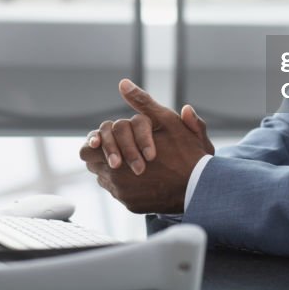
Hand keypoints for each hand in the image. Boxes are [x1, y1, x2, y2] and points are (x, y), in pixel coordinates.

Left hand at [79, 79, 213, 212]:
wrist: (199, 187)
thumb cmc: (185, 152)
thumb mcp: (166, 120)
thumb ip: (142, 102)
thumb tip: (123, 84)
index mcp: (119, 155)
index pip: (88, 150)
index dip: (96, 143)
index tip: (102, 140)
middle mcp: (116, 178)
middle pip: (92, 164)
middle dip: (103, 155)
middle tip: (118, 149)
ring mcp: (122, 194)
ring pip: (104, 179)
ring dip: (113, 169)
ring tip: (132, 161)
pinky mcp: (130, 205)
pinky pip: (118, 193)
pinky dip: (126, 184)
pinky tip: (143, 177)